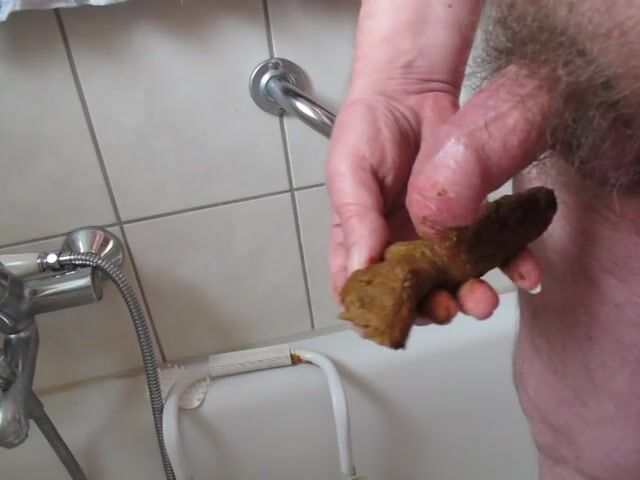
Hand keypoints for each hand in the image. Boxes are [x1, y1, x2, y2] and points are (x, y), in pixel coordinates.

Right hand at [327, 1, 552, 324]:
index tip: (394, 318)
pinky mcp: (470, 217)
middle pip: (412, 293)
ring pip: (454, 278)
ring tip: (483, 298)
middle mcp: (398, 243)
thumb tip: (359, 269)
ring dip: (471, 295)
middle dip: (431, 308)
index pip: (361, 287)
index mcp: (359, 239)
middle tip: (445, 306)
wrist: (410, 89)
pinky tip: (523, 273)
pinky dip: (511, 263)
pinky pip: (493, 246)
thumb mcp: (349, 173)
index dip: (375, 310)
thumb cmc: (368, 128)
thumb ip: (356, 220)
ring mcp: (435, 234)